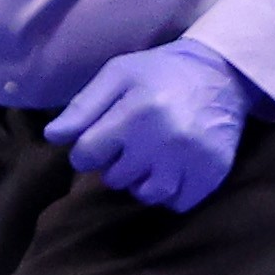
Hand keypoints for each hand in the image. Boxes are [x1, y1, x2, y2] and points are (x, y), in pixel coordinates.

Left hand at [48, 40, 270, 214]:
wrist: (221, 72)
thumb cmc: (160, 72)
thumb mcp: (117, 74)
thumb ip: (82, 106)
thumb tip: (53, 137)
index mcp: (136, 112)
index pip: (86, 155)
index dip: (87, 150)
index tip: (100, 140)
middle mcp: (164, 139)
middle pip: (114, 178)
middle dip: (115, 164)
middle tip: (130, 144)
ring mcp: (191, 159)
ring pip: (146, 195)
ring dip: (141, 182)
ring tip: (149, 159)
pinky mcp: (213, 172)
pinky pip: (178, 202)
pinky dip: (170, 192)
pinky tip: (171, 170)